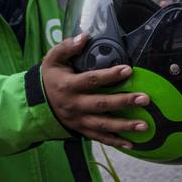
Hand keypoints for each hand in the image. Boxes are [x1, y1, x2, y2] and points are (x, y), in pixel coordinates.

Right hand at [41, 34, 149, 148]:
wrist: (36, 103)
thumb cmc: (50, 77)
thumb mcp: (52, 59)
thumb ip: (66, 47)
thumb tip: (84, 37)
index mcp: (68, 85)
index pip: (92, 80)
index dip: (110, 75)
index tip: (128, 70)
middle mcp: (74, 104)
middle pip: (101, 104)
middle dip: (124, 102)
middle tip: (144, 99)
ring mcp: (78, 119)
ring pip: (103, 125)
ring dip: (124, 126)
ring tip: (144, 125)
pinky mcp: (81, 129)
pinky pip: (99, 137)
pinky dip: (115, 142)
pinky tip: (132, 143)